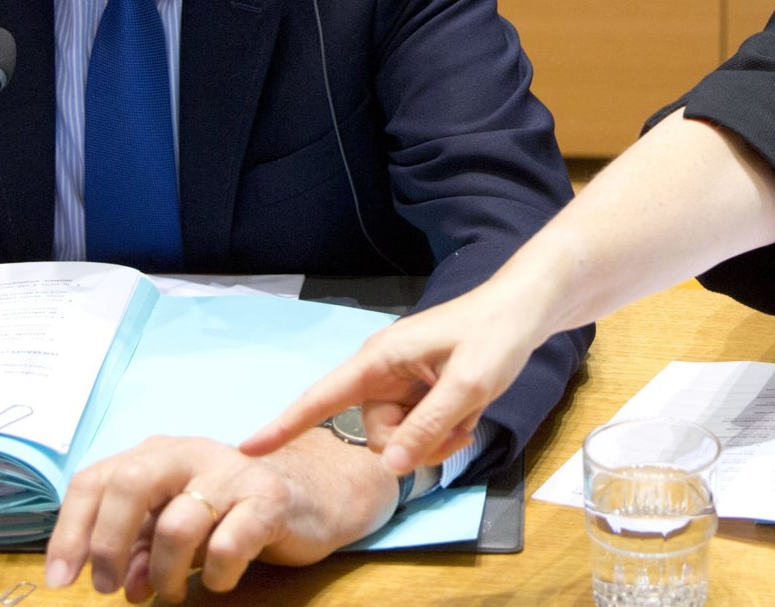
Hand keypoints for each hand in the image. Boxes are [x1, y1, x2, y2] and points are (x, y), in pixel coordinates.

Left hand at [44, 433, 397, 603]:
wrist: (310, 497)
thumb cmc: (229, 512)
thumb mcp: (174, 524)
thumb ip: (138, 545)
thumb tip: (114, 580)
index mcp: (158, 454)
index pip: (96, 480)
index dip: (70, 532)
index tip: (61, 580)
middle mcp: (191, 453)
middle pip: (128, 485)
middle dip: (108, 545)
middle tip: (110, 589)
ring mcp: (233, 473)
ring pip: (176, 525)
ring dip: (164, 573)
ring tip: (172, 592)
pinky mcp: (269, 499)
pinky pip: (227, 545)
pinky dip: (216, 575)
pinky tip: (220, 579)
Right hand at [242, 283, 546, 475]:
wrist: (526, 308)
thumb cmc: (495, 335)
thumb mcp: (468, 385)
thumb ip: (428, 425)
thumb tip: (390, 466)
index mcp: (379, 359)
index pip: (321, 398)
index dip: (284, 425)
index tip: (248, 450)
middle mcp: (383, 371)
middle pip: (376, 433)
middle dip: (413, 443)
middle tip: (457, 430)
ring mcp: (402, 381)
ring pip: (400, 436)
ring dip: (434, 439)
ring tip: (468, 418)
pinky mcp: (421, 389)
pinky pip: (419, 428)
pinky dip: (444, 430)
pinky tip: (470, 414)